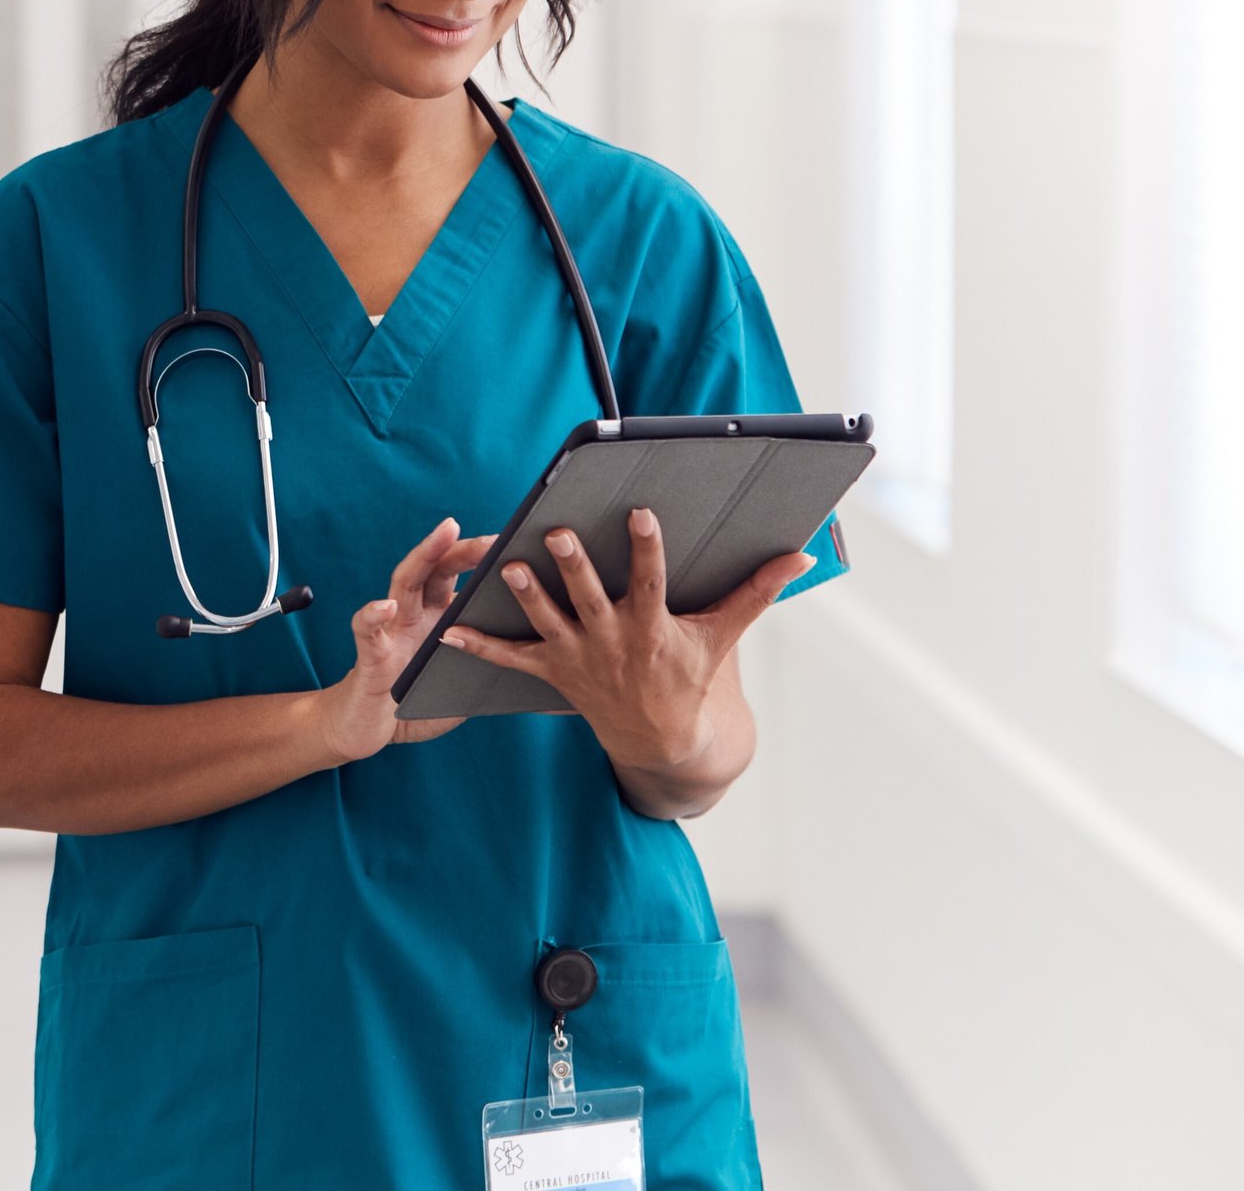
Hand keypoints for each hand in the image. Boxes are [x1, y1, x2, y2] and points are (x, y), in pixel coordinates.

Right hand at [315, 517, 496, 762]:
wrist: (368, 732)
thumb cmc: (416, 703)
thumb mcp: (460, 680)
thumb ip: (486, 662)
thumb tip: (535, 657)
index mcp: (438, 618)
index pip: (457, 576)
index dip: (483, 560)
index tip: (516, 545)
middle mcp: (414, 614)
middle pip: (436, 569)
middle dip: (461, 548)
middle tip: (493, 538)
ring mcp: (391, 631)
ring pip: (404, 583)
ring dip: (424, 555)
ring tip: (446, 533)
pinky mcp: (369, 657)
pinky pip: (366, 632)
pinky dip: (373, 616)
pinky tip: (385, 607)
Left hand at [437, 507, 813, 777]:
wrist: (661, 740)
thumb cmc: (691, 675)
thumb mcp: (723, 636)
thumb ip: (757, 592)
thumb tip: (801, 556)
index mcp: (653, 627)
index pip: (651, 581)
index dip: (647, 548)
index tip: (641, 513)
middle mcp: (612, 641)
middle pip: (590, 598)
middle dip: (575, 568)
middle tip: (558, 534)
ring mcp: (579, 658)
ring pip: (548, 623)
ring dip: (527, 597)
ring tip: (508, 567)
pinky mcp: (553, 672)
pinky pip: (511, 660)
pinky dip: (480, 645)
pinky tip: (449, 627)